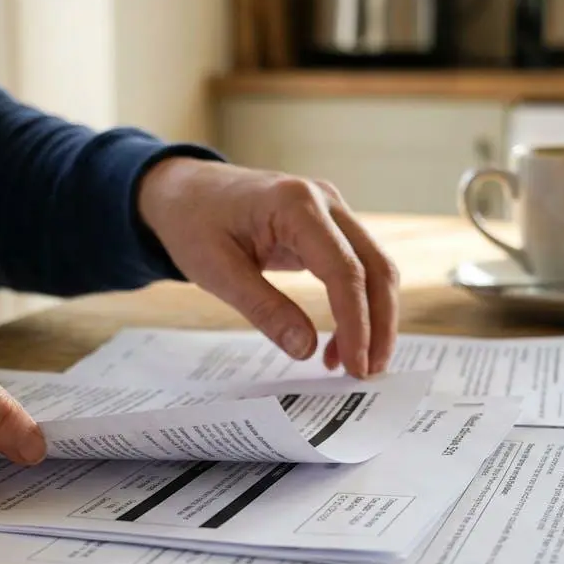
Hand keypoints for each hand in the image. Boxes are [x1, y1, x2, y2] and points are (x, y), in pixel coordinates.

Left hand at [137, 158, 398, 377]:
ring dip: (373, 318)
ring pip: (375, 267)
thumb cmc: (193, 223)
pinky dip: (358, 304)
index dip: (356, 323)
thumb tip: (306, 349)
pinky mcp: (330, 224)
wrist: (185, 190)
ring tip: (351, 364)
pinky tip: (340, 340)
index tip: (354, 366)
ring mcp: (331, 210)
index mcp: (295, 204)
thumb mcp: (216, 271)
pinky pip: (358, 265)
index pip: (345, 270)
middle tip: (366, 373)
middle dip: (378, 325)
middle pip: (375, 267)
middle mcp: (324, 201)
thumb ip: (264, 309)